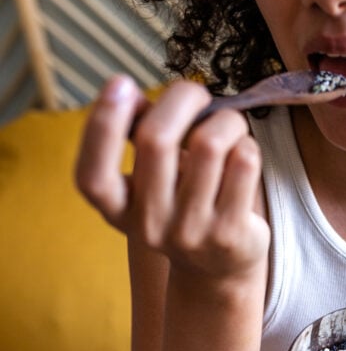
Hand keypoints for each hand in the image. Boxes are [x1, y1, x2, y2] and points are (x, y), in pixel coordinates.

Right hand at [75, 75, 269, 279]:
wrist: (219, 266)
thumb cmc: (183, 202)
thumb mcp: (150, 178)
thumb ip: (138, 135)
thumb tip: (127, 90)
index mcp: (118, 208)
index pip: (93, 175)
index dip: (101, 126)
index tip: (121, 84)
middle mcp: (150, 225)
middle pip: (156, 141)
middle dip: (182, 99)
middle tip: (198, 95)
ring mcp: (192, 233)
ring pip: (209, 144)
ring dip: (225, 120)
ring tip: (229, 126)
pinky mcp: (232, 233)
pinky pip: (244, 163)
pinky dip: (247, 145)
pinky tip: (244, 154)